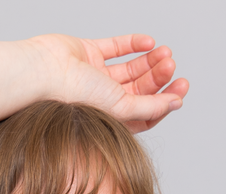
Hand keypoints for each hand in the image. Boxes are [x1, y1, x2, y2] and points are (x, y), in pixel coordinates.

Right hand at [27, 33, 188, 133]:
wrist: (45, 72)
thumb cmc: (75, 97)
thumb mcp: (121, 107)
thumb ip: (149, 107)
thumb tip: (176, 103)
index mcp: (111, 118)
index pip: (144, 113)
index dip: (164, 103)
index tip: (180, 91)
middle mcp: (104, 99)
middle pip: (140, 90)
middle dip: (159, 78)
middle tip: (173, 66)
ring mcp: (96, 75)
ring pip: (130, 68)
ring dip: (149, 61)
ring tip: (165, 53)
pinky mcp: (88, 53)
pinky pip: (115, 47)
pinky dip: (133, 44)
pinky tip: (149, 42)